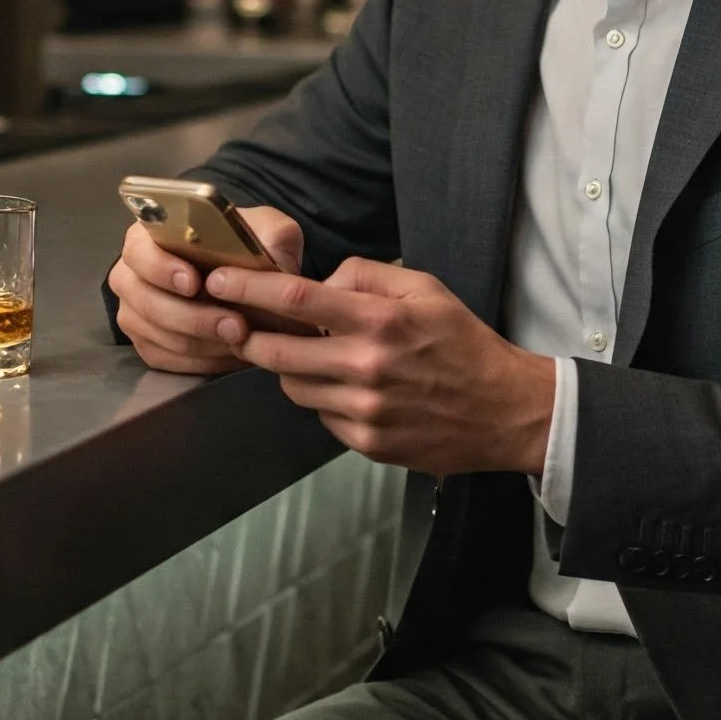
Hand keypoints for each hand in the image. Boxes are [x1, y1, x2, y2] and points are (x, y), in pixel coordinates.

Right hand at [109, 205, 303, 374]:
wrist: (245, 283)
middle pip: (147, 301)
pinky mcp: (146, 344)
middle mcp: (130, 275)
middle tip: (235, 325)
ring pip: (158, 335)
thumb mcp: (268, 230)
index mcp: (147, 237)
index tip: (193, 282)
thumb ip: (274, 235)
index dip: (161, 268)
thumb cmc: (245, 249)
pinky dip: (199, 360)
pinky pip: (165, 359)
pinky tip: (230, 353)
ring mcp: (134, 313)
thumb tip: (274, 255)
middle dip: (194, 317)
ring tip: (241, 340)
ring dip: (202, 342)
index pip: (139, 252)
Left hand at [202, 257, 555, 476]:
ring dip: (290, 369)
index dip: (247, 289)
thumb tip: (323, 282)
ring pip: (293, 387)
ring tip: (312, 356)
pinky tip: (347, 388)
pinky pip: (321, 415)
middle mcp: (366, 366)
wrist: (504, 410)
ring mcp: (364, 410)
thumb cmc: (464, 343)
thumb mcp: (425, 289)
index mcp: (379, 321)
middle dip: (250, 337)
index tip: (217, 282)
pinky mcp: (367, 443)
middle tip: (238, 326)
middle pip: (277, 352)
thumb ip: (367, 276)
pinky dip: (323, 399)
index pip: (295, 300)